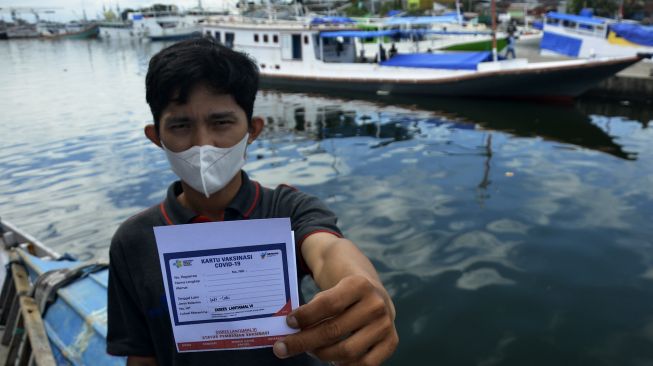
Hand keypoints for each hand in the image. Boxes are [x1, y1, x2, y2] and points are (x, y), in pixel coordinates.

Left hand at [273, 275, 397, 364]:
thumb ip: (313, 308)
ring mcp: (386, 325)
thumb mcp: (330, 287)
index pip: (328, 304)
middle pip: (334, 331)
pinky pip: (365, 364)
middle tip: (282, 348)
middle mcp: (376, 304)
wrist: (370, 286)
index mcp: (360, 284)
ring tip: (310, 350)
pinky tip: (331, 359)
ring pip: (347, 351)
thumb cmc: (342, 289)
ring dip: (322, 355)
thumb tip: (290, 332)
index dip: (305, 316)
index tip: (288, 323)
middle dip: (304, 341)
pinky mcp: (391, 341)